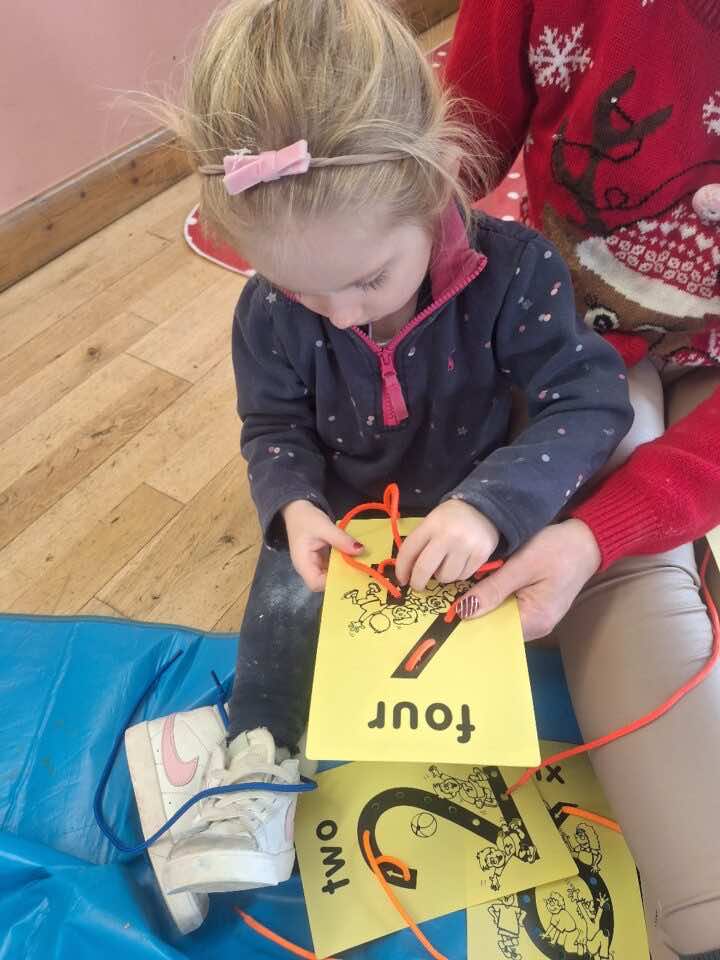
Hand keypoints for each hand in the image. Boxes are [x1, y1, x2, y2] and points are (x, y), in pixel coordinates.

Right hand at [282, 500, 362, 591]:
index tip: (351, 573)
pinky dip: (343, 564)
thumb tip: (361, 550)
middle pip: (325, 583)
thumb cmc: (306, 518)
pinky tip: (354, 559)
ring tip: (361, 566)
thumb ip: (341, 539)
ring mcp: (315, 565)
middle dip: (343, 578)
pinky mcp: (321, 560)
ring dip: (345, 571)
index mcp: (303, 564)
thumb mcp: (324, 527)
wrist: (296, 510)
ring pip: (331, 576)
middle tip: (361, 571)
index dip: (333, 582)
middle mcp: (308, 569)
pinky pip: (333, 567)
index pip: (316, 583)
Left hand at [394, 499, 499, 592]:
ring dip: (442, 575)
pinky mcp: (481, 554)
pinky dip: (458, 573)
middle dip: (417, 582)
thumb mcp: (432, 522)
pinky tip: (460, 562)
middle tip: (418, 585)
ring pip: (445, 577)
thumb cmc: (451, 518)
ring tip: (446, 564)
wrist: (483, 508)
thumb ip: (420, 543)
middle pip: (424, 569)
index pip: (409, 551)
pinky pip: (463, 576)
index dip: (401, 569)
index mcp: (431, 524)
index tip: (401, 579)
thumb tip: (408, 571)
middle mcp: (448, 535)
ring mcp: (466, 545)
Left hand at [455, 519, 600, 639]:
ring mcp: (535, 616)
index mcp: (535, 620)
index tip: (445, 611)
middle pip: (495, 625)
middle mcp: (536, 625)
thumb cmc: (558, 549)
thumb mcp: (523, 565)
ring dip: (482, 602)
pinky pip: (507, 606)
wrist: (587, 539)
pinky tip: (478, 585)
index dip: (468, 622)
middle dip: (472, 612)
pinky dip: (493, 596)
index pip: (493, 631)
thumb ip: (493, 588)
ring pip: (499, 615)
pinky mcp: (534, 604)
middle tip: (445, 598)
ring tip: (457, 591)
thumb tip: (463, 611)